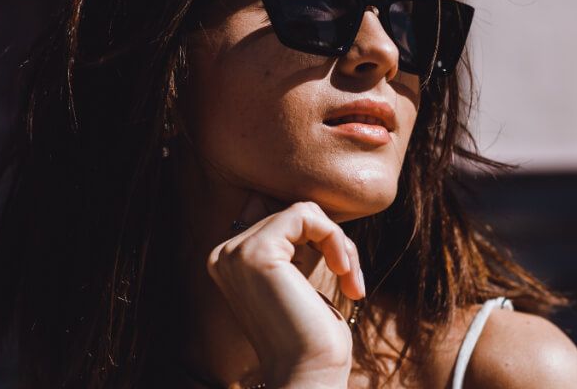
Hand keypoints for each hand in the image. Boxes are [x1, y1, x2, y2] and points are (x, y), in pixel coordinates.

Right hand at [206, 196, 366, 387]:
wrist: (309, 377)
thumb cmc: (312, 339)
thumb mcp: (299, 281)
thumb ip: (292, 245)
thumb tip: (299, 205)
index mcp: (230, 262)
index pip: (280, 221)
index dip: (317, 239)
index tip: (341, 274)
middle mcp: (225, 254)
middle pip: (293, 215)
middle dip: (333, 243)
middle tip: (351, 281)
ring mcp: (236, 253)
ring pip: (302, 213)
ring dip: (338, 242)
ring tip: (350, 279)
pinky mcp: (258, 252)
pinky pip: (305, 215)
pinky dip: (334, 238)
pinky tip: (343, 272)